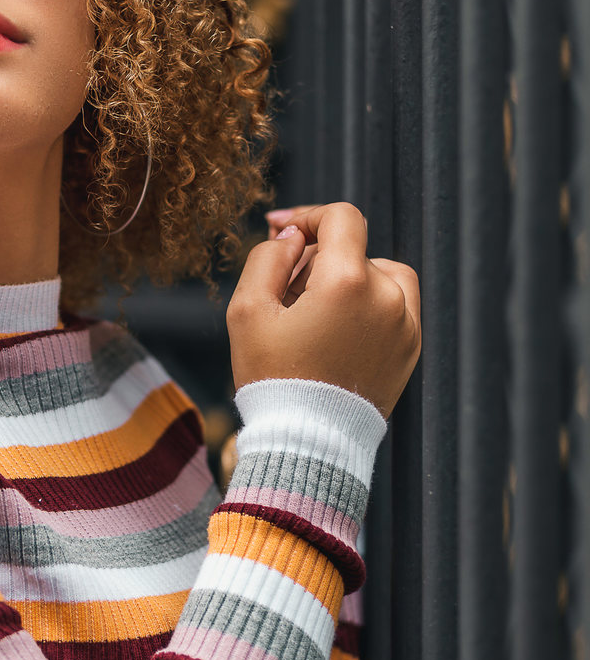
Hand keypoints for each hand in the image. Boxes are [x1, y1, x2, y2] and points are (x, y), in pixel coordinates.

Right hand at [226, 202, 420, 417]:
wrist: (310, 443)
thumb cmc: (273, 378)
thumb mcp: (247, 311)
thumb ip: (267, 257)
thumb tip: (294, 237)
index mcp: (348, 281)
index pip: (341, 218)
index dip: (308, 217)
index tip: (283, 233)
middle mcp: (388, 296)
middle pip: (351, 251)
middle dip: (315, 264)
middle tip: (283, 301)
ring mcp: (406, 323)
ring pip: (376, 275)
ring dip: (346, 282)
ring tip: (314, 318)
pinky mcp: (412, 347)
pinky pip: (392, 306)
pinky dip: (366, 308)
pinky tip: (335, 336)